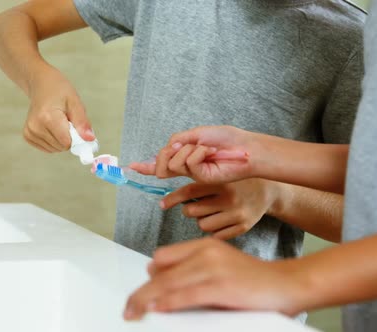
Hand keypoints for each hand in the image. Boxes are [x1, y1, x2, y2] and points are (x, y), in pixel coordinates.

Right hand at [24, 66, 94, 151]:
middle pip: (61, 147)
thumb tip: (89, 139)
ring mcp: (30, 132)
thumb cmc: (59, 90)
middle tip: (66, 120)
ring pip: (55, 149)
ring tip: (58, 122)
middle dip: (68, 137)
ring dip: (61, 139)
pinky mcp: (27, 136)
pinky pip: (47, 148)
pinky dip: (53, 141)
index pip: (67, 142)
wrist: (41, 84)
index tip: (75, 125)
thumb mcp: (75, 102)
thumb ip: (82, 123)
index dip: (75, 136)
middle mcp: (35, 127)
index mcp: (47, 118)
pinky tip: (51, 127)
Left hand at [123, 238, 306, 320]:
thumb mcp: (219, 267)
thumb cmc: (254, 279)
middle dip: (140, 292)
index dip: (148, 277)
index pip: (162, 258)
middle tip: (129, 307)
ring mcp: (213, 268)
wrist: (288, 283)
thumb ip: (194, 271)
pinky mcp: (221, 286)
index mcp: (203, 246)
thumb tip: (164, 287)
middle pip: (159, 271)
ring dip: (146, 300)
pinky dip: (169, 303)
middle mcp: (205, 252)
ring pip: (167, 284)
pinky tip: (158, 309)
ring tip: (134, 312)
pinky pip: (186, 295)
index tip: (139, 294)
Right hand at [129, 126, 256, 183]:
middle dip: (167, 152)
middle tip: (186, 146)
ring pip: (173, 162)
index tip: (132, 166)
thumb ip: (178, 141)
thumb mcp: (197, 134)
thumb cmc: (226, 139)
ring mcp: (192, 173)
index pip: (161, 163)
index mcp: (184, 155)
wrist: (245, 148)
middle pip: (162, 162)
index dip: (146, 166)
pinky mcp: (200, 178)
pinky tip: (210, 153)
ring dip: (189, 150)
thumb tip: (166, 150)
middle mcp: (186, 166)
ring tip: (207, 150)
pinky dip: (198, 153)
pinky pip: (188, 163)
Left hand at [160, 179, 281, 238]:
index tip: (162, 204)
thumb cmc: (236, 180)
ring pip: (202, 225)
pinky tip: (219, 219)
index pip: (189, 192)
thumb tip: (162, 181)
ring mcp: (238, 215)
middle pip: (192, 211)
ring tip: (210, 212)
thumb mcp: (218, 173)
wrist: (269, 190)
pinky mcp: (243, 227)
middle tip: (194, 205)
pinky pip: (215, 235)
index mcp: (222, 182)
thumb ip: (194, 175)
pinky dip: (213, 228)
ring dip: (201, 219)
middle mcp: (230, 199)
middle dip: (188, 209)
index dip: (172, 199)